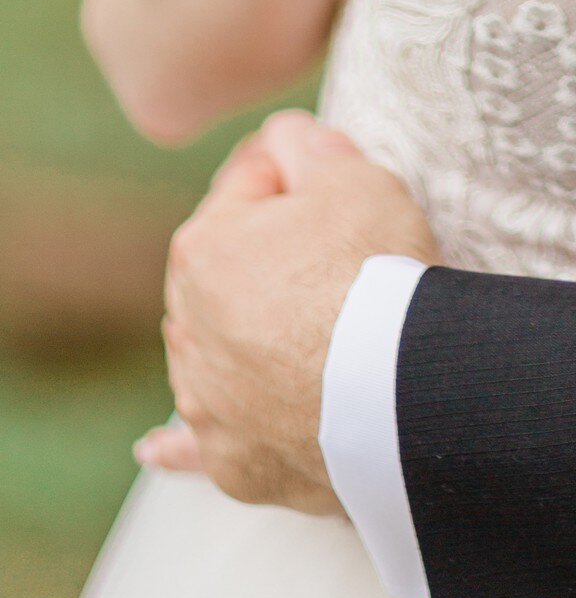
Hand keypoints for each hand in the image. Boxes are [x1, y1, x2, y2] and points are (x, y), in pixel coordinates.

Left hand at [146, 112, 437, 511]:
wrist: (399, 389)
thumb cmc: (374, 272)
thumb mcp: (352, 175)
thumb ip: (307, 145)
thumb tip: (284, 138)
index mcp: (205, 247)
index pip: (252, 181)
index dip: (305, 170)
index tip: (342, 177)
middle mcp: (189, 326)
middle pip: (229, 268)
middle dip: (269, 255)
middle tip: (339, 252)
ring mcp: (207, 400)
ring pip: (212, 350)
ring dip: (235, 337)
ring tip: (290, 333)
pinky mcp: (234, 459)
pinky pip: (194, 447)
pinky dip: (178, 445)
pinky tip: (154, 446)